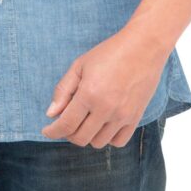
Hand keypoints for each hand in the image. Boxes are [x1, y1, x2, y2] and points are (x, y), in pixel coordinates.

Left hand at [40, 25, 167, 147]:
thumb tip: (51, 114)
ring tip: (85, 121)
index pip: (66, 124)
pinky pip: (118, 142)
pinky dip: (107, 138)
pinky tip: (103, 125)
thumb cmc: (110, 52)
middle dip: (68, 133)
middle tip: (66, 123)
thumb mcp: (80, 65)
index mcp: (89, 94)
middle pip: (81, 138)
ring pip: (98, 142)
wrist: (143, 47)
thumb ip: (63, 90)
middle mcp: (106, 109)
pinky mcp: (135, 117)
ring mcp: (122, 115)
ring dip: (87, 136)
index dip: (53, 131)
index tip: (47, 131)